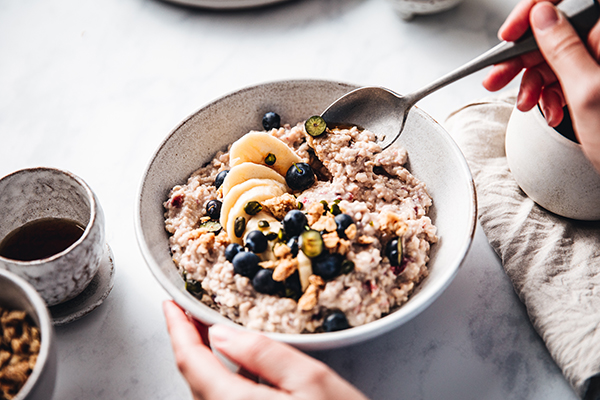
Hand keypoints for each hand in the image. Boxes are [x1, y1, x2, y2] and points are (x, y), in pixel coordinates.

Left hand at [163, 301, 368, 399]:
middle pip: (195, 377)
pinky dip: (223, 377)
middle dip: (189, 340)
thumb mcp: (311, 381)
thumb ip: (263, 354)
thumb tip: (222, 334)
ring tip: (210, 330)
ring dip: (205, 359)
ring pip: (207, 390)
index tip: (171, 304)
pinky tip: (238, 363)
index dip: (177, 328)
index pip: (191, 361)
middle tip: (190, 310)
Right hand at [483, 0, 599, 171]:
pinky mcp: (595, 81)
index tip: (511, 32)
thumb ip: (563, 48)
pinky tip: (548, 109)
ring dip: (532, 81)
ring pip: (553, 57)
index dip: (534, 11)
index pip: (565, 2)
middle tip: (497, 75)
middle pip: (554, 31)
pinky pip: (562, 77)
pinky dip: (548, 94)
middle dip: (522, 56)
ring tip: (525, 103)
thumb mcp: (587, 91)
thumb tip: (542, 16)